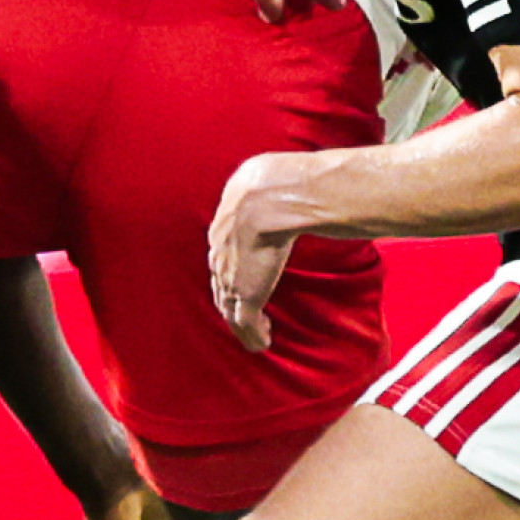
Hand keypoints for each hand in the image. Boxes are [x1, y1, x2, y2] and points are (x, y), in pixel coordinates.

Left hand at [208, 152, 301, 353]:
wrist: (267, 199)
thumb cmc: (273, 183)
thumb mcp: (267, 180)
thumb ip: (274, 185)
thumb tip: (300, 176)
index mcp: (223, 226)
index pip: (222, 257)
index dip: (230, 271)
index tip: (241, 280)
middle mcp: (220, 255)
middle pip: (220, 285)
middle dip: (229, 300)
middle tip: (242, 314)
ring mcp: (230, 277)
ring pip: (229, 309)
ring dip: (241, 325)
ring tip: (255, 334)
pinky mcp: (245, 295)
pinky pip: (246, 324)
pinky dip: (253, 336)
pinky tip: (263, 343)